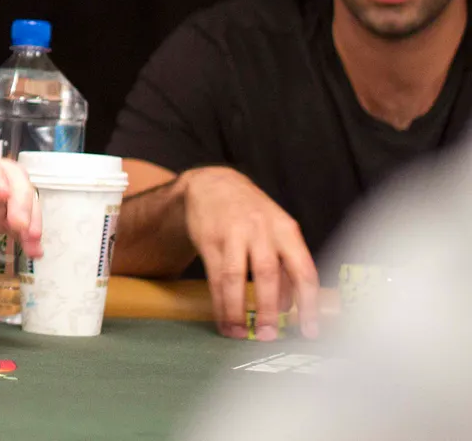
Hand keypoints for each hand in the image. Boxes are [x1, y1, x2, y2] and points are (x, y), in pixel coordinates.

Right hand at [181, 166, 319, 340]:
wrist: (213, 184)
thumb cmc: (251, 214)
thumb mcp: (275, 231)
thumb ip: (285, 265)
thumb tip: (290, 307)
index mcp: (286, 229)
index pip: (303, 270)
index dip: (309, 303)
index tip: (310, 331)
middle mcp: (260, 229)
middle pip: (267, 274)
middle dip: (269, 309)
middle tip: (269, 336)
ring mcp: (232, 234)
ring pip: (236, 277)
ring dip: (238, 309)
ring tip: (241, 333)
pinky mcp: (209, 240)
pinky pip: (214, 277)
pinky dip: (219, 302)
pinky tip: (224, 319)